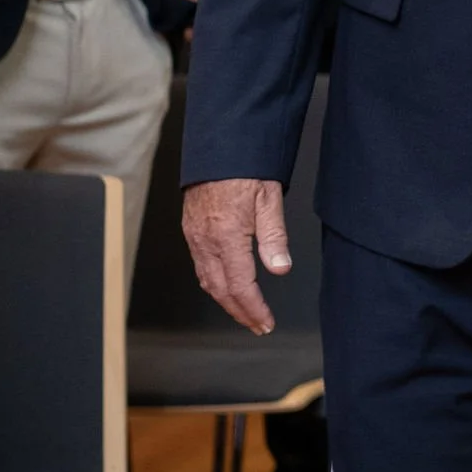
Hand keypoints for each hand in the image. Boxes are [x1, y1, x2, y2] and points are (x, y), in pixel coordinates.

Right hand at [182, 178, 290, 334]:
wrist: (218, 147)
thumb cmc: (245, 168)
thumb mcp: (269, 200)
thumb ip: (274, 238)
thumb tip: (280, 270)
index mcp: (226, 236)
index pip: (240, 286)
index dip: (254, 309)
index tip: (266, 323)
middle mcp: (205, 240)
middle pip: (220, 290)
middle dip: (240, 312)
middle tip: (258, 325)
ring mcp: (195, 236)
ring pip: (207, 281)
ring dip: (226, 301)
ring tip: (245, 312)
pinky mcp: (191, 229)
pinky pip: (200, 266)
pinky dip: (213, 283)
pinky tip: (225, 286)